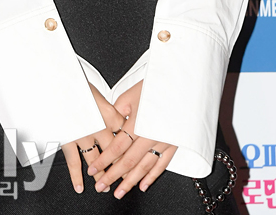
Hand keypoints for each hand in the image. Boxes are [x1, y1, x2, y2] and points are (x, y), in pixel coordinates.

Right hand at [61, 82, 131, 193]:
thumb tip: (124, 123)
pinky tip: (80, 186)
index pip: (124, 141)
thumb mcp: (102, 96)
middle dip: (118, 169)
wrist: (59, 83)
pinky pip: (74, 162)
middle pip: (113, 154)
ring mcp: (83, 135)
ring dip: (101, 176)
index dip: (130, 153)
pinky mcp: (68, 139)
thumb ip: (113, 112)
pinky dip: (76, 177)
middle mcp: (99, 128)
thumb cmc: (79, 86)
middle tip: (122, 179)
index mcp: (109, 116)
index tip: (133, 162)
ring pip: (96, 162)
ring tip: (105, 186)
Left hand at [85, 80, 177, 198]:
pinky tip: (143, 185)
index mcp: (138, 123)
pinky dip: (152, 176)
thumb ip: (118, 111)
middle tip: (101, 186)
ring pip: (145, 167)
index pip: (117, 148)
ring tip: (119, 192)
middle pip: (129, 161)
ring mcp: (164, 141)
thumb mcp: (132, 94)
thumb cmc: (155, 86)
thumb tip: (109, 124)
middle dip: (113, 176)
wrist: (181, 83)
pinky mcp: (174, 143)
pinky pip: (162, 164)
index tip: (94, 169)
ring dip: (131, 181)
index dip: (104, 160)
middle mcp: (151, 135)